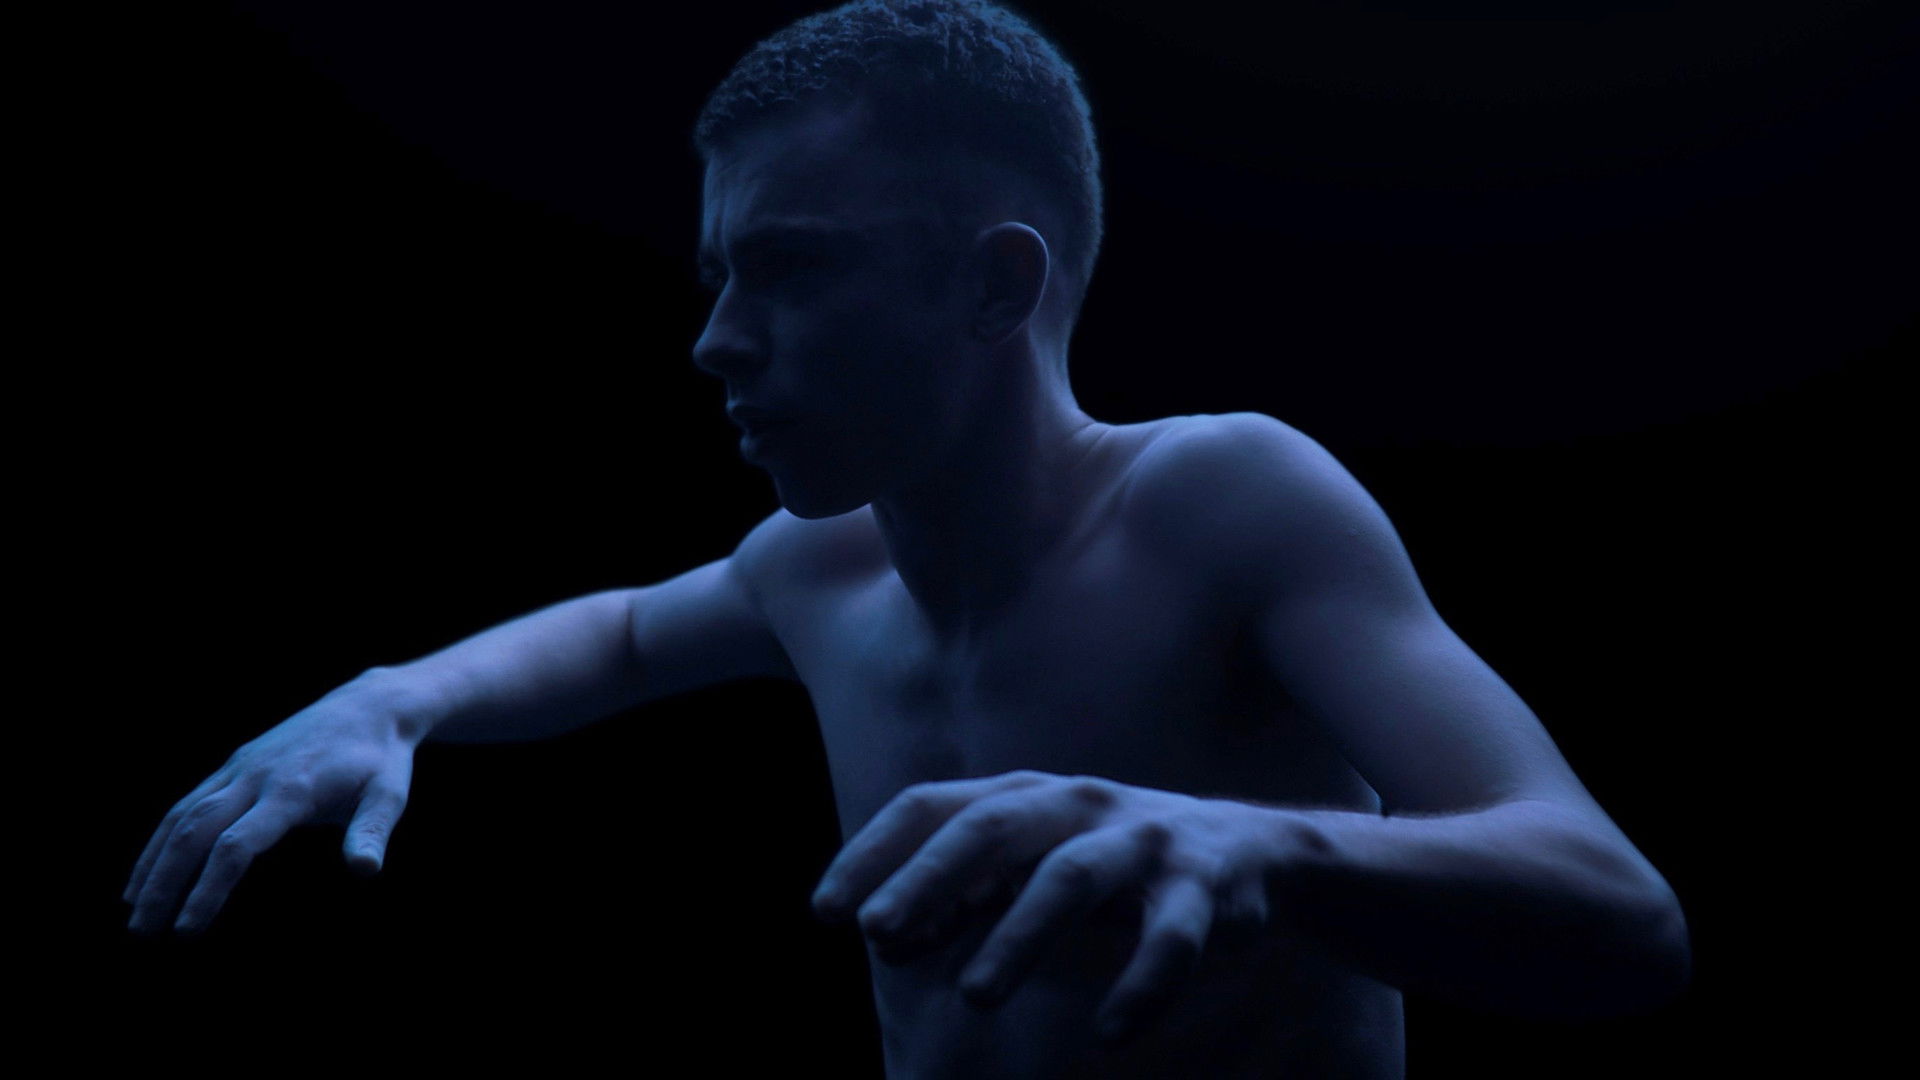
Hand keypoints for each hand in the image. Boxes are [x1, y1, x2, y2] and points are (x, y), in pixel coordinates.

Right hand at [123, 684, 419, 936]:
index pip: (236, 845)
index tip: (187, 931)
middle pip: (194, 832)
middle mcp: (255, 776)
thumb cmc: (381, 758)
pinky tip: (150, 868)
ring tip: (133, 910)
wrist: (369, 704)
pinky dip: (162, 837)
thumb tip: (364, 870)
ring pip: (181, 815)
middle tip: (142, 933)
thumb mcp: (389, 794)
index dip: (207, 890)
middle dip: (164, 884)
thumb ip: (372, 831)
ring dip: (152, 863)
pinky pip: (188, 802)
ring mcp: (240, 767)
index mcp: (292, 790)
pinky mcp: (235, 764)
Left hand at [810, 770, 1284, 1045]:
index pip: (933, 805)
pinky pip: (1171, 937)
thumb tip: (880, 934)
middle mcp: (1079, 804)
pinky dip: (1140, 985)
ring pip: (1072, 877)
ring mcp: (1144, 839)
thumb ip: (962, 893)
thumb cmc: (1115, 865)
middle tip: (876, 935)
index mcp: (1028, 796)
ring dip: (1018, 934)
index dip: (876, 852)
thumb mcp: (1033, 865)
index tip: (824, 911)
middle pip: (994, 826)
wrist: (1255, 852)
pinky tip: (1107, 1033)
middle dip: (931, 878)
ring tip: (972, 995)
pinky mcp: (1205, 885)